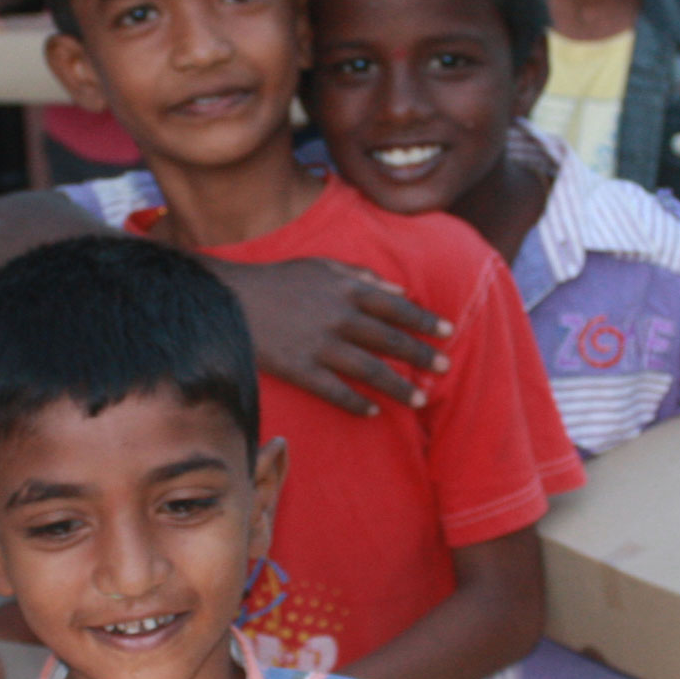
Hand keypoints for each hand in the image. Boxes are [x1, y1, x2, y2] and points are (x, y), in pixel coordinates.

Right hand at [216, 258, 451, 416]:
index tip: (447, 332)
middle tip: (444, 368)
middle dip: (420, 355)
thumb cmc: (281, 280)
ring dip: (398, 387)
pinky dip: (355, 403)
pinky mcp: (300, 369)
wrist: (232, 300)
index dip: (424, 320)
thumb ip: (363, 276)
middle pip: (389, 340)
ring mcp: (319, 346)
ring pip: (369, 370)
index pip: (397, 307)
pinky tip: (372, 412)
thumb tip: (401, 291)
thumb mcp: (322, 267)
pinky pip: (334, 391)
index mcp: (347, 290)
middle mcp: (339, 318)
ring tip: (420, 400)